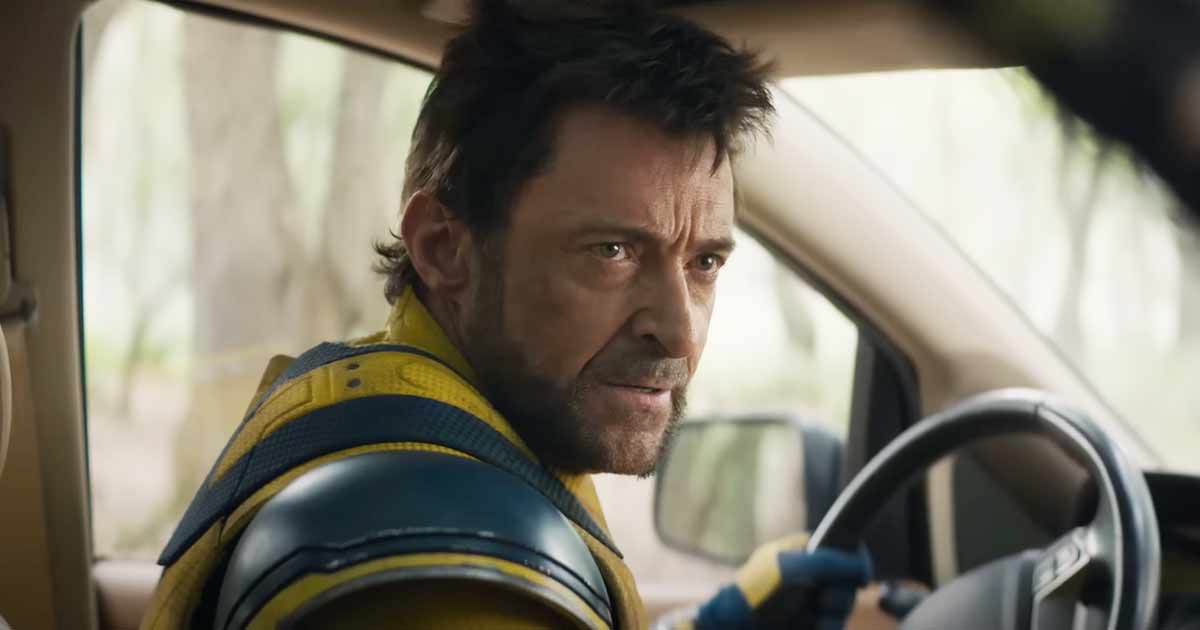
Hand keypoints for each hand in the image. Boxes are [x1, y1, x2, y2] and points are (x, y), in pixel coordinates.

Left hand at [659, 533, 870, 629]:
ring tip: (813, 620)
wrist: (732, 627)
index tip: (858, 575)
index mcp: (801, 551)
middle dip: (839, 596)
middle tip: (821, 601)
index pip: (842, 549)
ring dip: (832, 617)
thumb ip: (829, 562)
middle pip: (847, 583)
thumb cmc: (755, 591)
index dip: (852, 562)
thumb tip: (863, 566)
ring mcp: (807, 601)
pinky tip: (814, 627)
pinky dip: (827, 628)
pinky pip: (832, 626)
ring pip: (841, 609)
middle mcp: (807, 575)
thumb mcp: (790, 568)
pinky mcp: (807, 624)